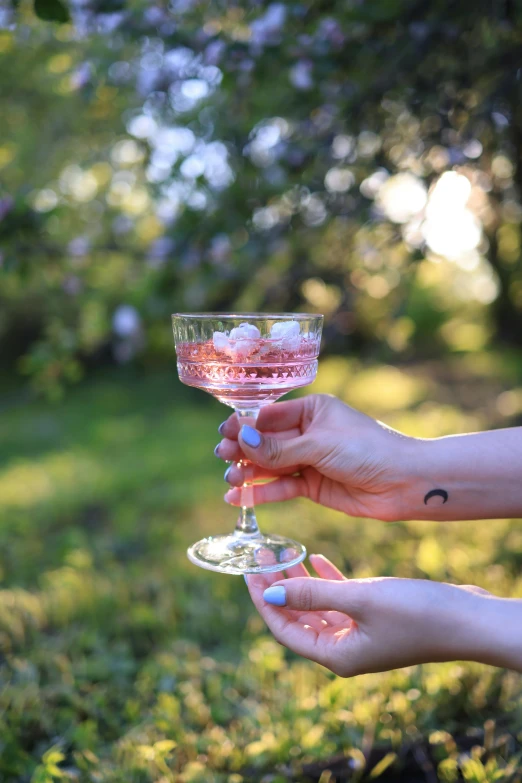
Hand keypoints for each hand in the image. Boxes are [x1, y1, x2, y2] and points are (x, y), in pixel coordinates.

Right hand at [215, 394, 414, 521]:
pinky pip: (281, 487)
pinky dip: (261, 492)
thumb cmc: (368, 450)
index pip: (269, 416)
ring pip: (271, 466)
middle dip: (243, 450)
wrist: (404, 482)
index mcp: (312, 410)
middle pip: (266, 441)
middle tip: (222, 458)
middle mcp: (308, 433)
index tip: (224, 435)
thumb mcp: (320, 445)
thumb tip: (242, 439)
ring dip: (249, 473)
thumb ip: (279, 447)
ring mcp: (309, 460)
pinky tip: (239, 497)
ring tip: (229, 481)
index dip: (246, 426)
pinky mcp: (313, 486)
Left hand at [246, 555, 492, 676]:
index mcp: (336, 655)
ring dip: (300, 580)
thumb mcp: (360, 599)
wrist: (468, 620)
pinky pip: (339, 601)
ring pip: (316, 606)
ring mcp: (359, 634)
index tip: (247, 572)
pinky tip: (317, 558)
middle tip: (262, 554)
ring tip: (283, 551)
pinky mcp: (374, 618)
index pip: (284, 629)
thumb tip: (271, 593)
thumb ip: (314, 594)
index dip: (263, 600)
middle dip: (278, 586)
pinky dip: (326, 581)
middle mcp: (344, 649)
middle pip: (297, 617)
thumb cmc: (416, 613)